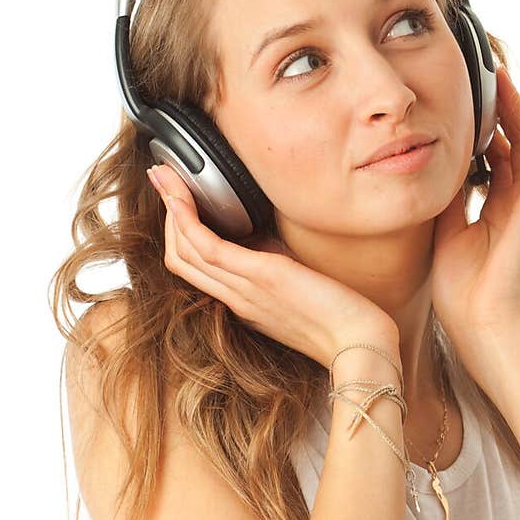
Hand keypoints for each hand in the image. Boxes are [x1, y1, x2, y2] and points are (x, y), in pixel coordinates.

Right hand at [147, 162, 397, 368]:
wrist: (359, 344)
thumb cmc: (339, 317)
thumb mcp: (297, 287)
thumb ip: (275, 267)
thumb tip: (266, 238)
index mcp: (243, 302)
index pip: (194, 268)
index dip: (178, 233)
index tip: (176, 200)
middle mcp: (236, 297)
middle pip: (180, 257)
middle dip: (167, 213)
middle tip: (161, 177)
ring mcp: (244, 289)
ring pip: (186, 250)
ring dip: (171, 208)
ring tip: (164, 175)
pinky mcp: (259, 277)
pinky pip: (208, 247)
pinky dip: (188, 221)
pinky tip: (182, 198)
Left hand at [430, 65, 519, 342]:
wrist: (477, 320)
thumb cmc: (462, 288)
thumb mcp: (446, 227)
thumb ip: (449, 195)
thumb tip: (437, 162)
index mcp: (499, 206)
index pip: (503, 154)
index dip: (493, 124)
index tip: (476, 97)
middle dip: (510, 107)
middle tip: (493, 75)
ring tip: (511, 84)